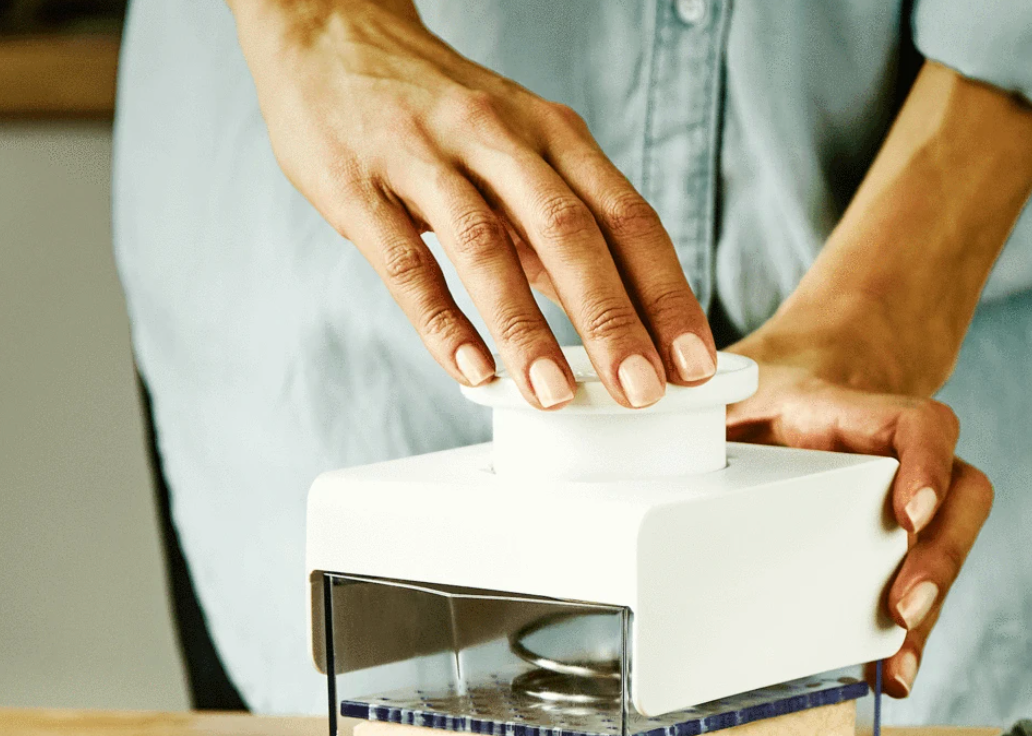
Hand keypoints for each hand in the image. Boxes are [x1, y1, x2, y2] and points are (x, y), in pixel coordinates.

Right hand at [229, 0, 716, 408]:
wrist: (330, 31)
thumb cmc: (440, 114)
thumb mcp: (518, 154)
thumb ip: (560, 234)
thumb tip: (619, 323)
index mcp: (553, 137)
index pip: (628, 219)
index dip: (666, 294)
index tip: (694, 362)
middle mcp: (499, 139)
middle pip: (571, 233)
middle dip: (612, 319)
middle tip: (641, 392)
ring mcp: (427, 159)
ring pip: (488, 249)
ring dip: (526, 330)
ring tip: (554, 397)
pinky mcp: (361, 187)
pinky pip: (407, 263)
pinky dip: (443, 322)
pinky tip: (472, 372)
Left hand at [727, 349, 992, 698]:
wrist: (802, 385)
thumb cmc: (764, 397)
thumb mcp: (730, 389)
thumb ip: (700, 406)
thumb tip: (658, 432)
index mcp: (853, 413)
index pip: (917, 425)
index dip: (927, 465)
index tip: (910, 515)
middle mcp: (897, 455)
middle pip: (960, 496)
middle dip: (939, 559)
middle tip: (905, 609)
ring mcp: (907, 497)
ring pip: (949, 543)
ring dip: (933, 606)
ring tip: (898, 663)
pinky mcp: (897, 538)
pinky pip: (922, 579)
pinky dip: (912, 631)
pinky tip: (892, 672)